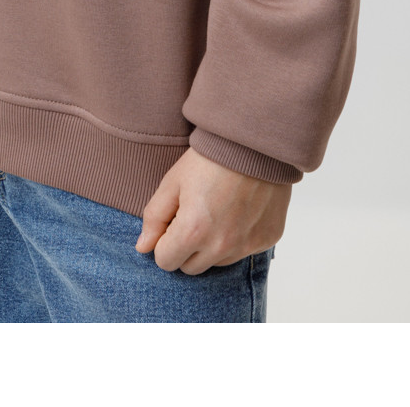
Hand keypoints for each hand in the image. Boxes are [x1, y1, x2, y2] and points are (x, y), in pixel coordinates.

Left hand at [134, 147, 291, 274]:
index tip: (173, 221)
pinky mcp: (266, 239)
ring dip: (212, 244)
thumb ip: (154, 217)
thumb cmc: (210, 158)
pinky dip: (238, 237)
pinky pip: (243, 251)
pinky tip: (239, 209)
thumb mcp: (173, 181)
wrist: (254, 141)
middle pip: (191, 267)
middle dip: (186, 247)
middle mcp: (221, 246)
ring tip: (218, 209)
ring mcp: (247, 245)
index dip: (164, 242)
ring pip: (217, 262)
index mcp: (193, 232)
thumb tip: (143, 247)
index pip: (165, 261)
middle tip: (194, 213)